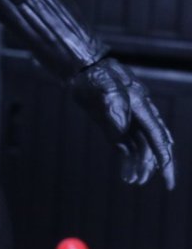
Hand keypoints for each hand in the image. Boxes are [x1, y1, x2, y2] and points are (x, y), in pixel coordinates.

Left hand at [71, 58, 175, 188]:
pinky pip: (127, 144)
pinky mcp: (115, 123)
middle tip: (144, 183)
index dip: (164, 159)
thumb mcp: (103, 93)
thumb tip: (123, 142)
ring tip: (132, 180)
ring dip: (138, 164)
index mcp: (141, 106)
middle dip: (153, 166)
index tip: (168, 179)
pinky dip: (127, 158)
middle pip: (152, 145)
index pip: (157, 137)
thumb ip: (114, 116)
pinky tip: (126, 170)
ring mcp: (128, 119)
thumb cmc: (94, 77)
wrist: (81, 66)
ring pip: (140, 147)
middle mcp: (139, 115)